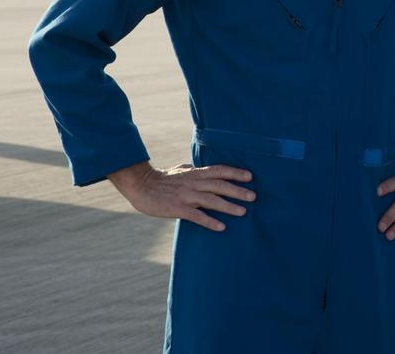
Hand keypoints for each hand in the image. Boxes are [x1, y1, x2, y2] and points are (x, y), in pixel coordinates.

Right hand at [108, 161, 254, 231]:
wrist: (141, 186)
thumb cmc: (161, 179)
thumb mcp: (180, 170)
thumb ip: (194, 170)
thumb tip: (203, 168)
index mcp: (195, 173)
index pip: (219, 170)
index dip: (235, 172)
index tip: (250, 176)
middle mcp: (193, 183)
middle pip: (220, 185)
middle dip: (238, 190)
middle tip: (253, 196)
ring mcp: (186, 196)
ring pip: (212, 200)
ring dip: (228, 206)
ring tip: (243, 212)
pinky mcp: (178, 208)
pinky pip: (197, 216)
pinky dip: (210, 221)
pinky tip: (221, 227)